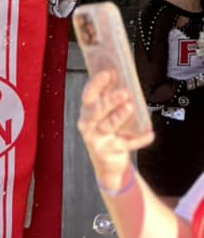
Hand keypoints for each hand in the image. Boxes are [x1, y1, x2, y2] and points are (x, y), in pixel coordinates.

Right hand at [77, 70, 153, 187]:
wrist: (107, 164)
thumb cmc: (108, 134)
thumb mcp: (105, 116)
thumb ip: (110, 100)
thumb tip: (123, 78)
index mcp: (87, 112)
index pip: (88, 95)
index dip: (96, 84)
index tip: (108, 73)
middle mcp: (88, 124)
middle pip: (96, 110)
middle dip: (109, 101)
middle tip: (124, 92)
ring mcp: (97, 139)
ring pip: (107, 126)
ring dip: (118, 116)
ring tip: (130, 107)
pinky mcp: (109, 151)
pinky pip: (126, 144)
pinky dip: (138, 139)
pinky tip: (150, 134)